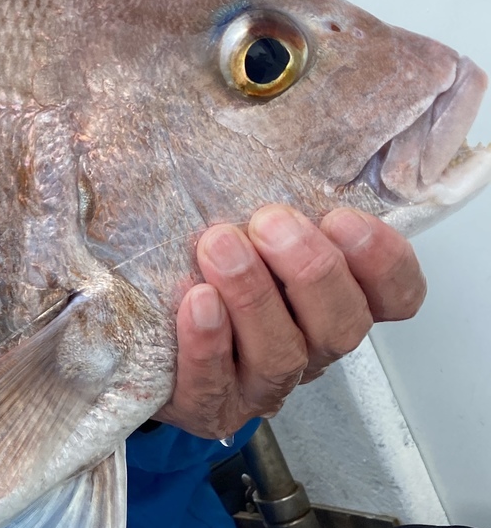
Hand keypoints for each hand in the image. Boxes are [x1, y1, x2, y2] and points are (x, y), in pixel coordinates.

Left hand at [154, 205, 425, 439]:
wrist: (134, 342)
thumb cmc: (196, 275)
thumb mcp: (241, 232)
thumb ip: (265, 205)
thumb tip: (258, 120)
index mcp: (327, 307)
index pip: (393, 298)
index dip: (383, 263)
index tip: (343, 218)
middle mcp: (305, 350)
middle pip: (340, 326)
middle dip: (311, 271)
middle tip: (271, 224)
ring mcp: (256, 386)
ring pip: (281, 355)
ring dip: (254, 296)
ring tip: (220, 247)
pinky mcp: (204, 407)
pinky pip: (211, 384)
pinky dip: (207, 343)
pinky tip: (196, 302)